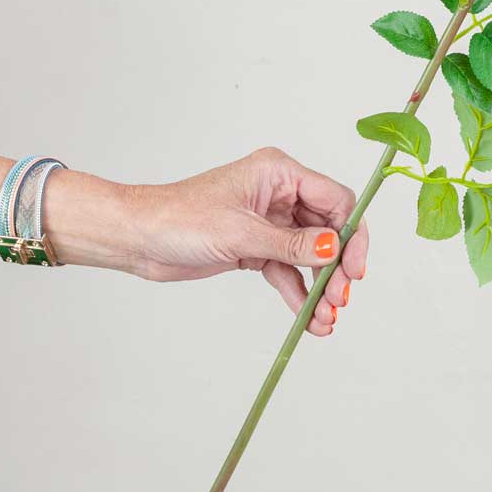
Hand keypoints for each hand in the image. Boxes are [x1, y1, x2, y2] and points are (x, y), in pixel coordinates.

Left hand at [127, 148, 368, 336]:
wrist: (138, 238)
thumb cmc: (178, 218)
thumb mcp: (240, 233)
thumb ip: (291, 244)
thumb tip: (333, 249)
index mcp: (278, 173)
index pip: (335, 199)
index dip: (351, 234)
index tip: (354, 269)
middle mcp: (279, 193)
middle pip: (328, 229)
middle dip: (336, 267)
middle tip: (339, 300)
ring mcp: (268, 221)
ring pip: (310, 254)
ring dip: (320, 286)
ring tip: (325, 319)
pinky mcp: (255, 246)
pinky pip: (288, 269)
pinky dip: (298, 292)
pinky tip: (306, 317)